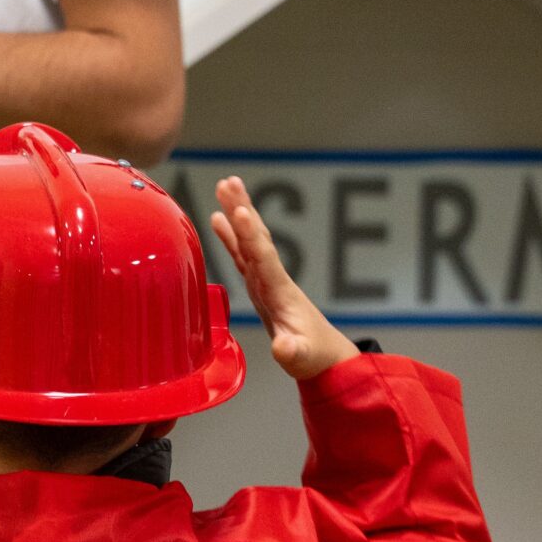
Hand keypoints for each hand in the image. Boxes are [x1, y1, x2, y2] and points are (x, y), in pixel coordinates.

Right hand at [211, 177, 362, 382]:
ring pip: (248, 240)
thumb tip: (283, 348)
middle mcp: (273, 279)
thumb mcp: (301, 358)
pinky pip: (242, 254)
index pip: (265, 259)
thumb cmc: (312, 357)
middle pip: (256, 238)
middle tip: (229, 182)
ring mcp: (266, 279)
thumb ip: (291, 351)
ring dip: (237, 212)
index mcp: (280, 292)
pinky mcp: (260, 284)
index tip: (243, 212)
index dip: (252, 237)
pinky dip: (231, 235)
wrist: (323, 355)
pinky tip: (218, 218)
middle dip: (242, 209)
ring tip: (224, 186)